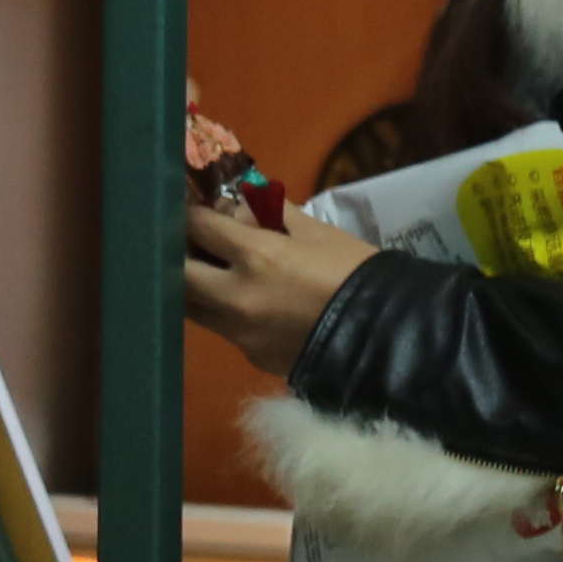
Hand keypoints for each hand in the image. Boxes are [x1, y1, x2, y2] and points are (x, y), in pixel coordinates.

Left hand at [182, 201, 374, 377]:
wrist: (385, 336)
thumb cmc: (354, 272)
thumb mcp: (316, 231)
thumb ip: (272, 214)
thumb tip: (240, 204)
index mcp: (255, 257)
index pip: (198, 227)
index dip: (187, 213)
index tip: (186, 206)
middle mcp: (236, 297)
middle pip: (179, 274)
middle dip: (177, 254)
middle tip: (187, 242)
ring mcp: (240, 334)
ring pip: (193, 308)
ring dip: (193, 286)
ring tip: (208, 270)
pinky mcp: (250, 357)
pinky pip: (224, 329)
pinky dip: (225, 312)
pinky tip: (245, 302)